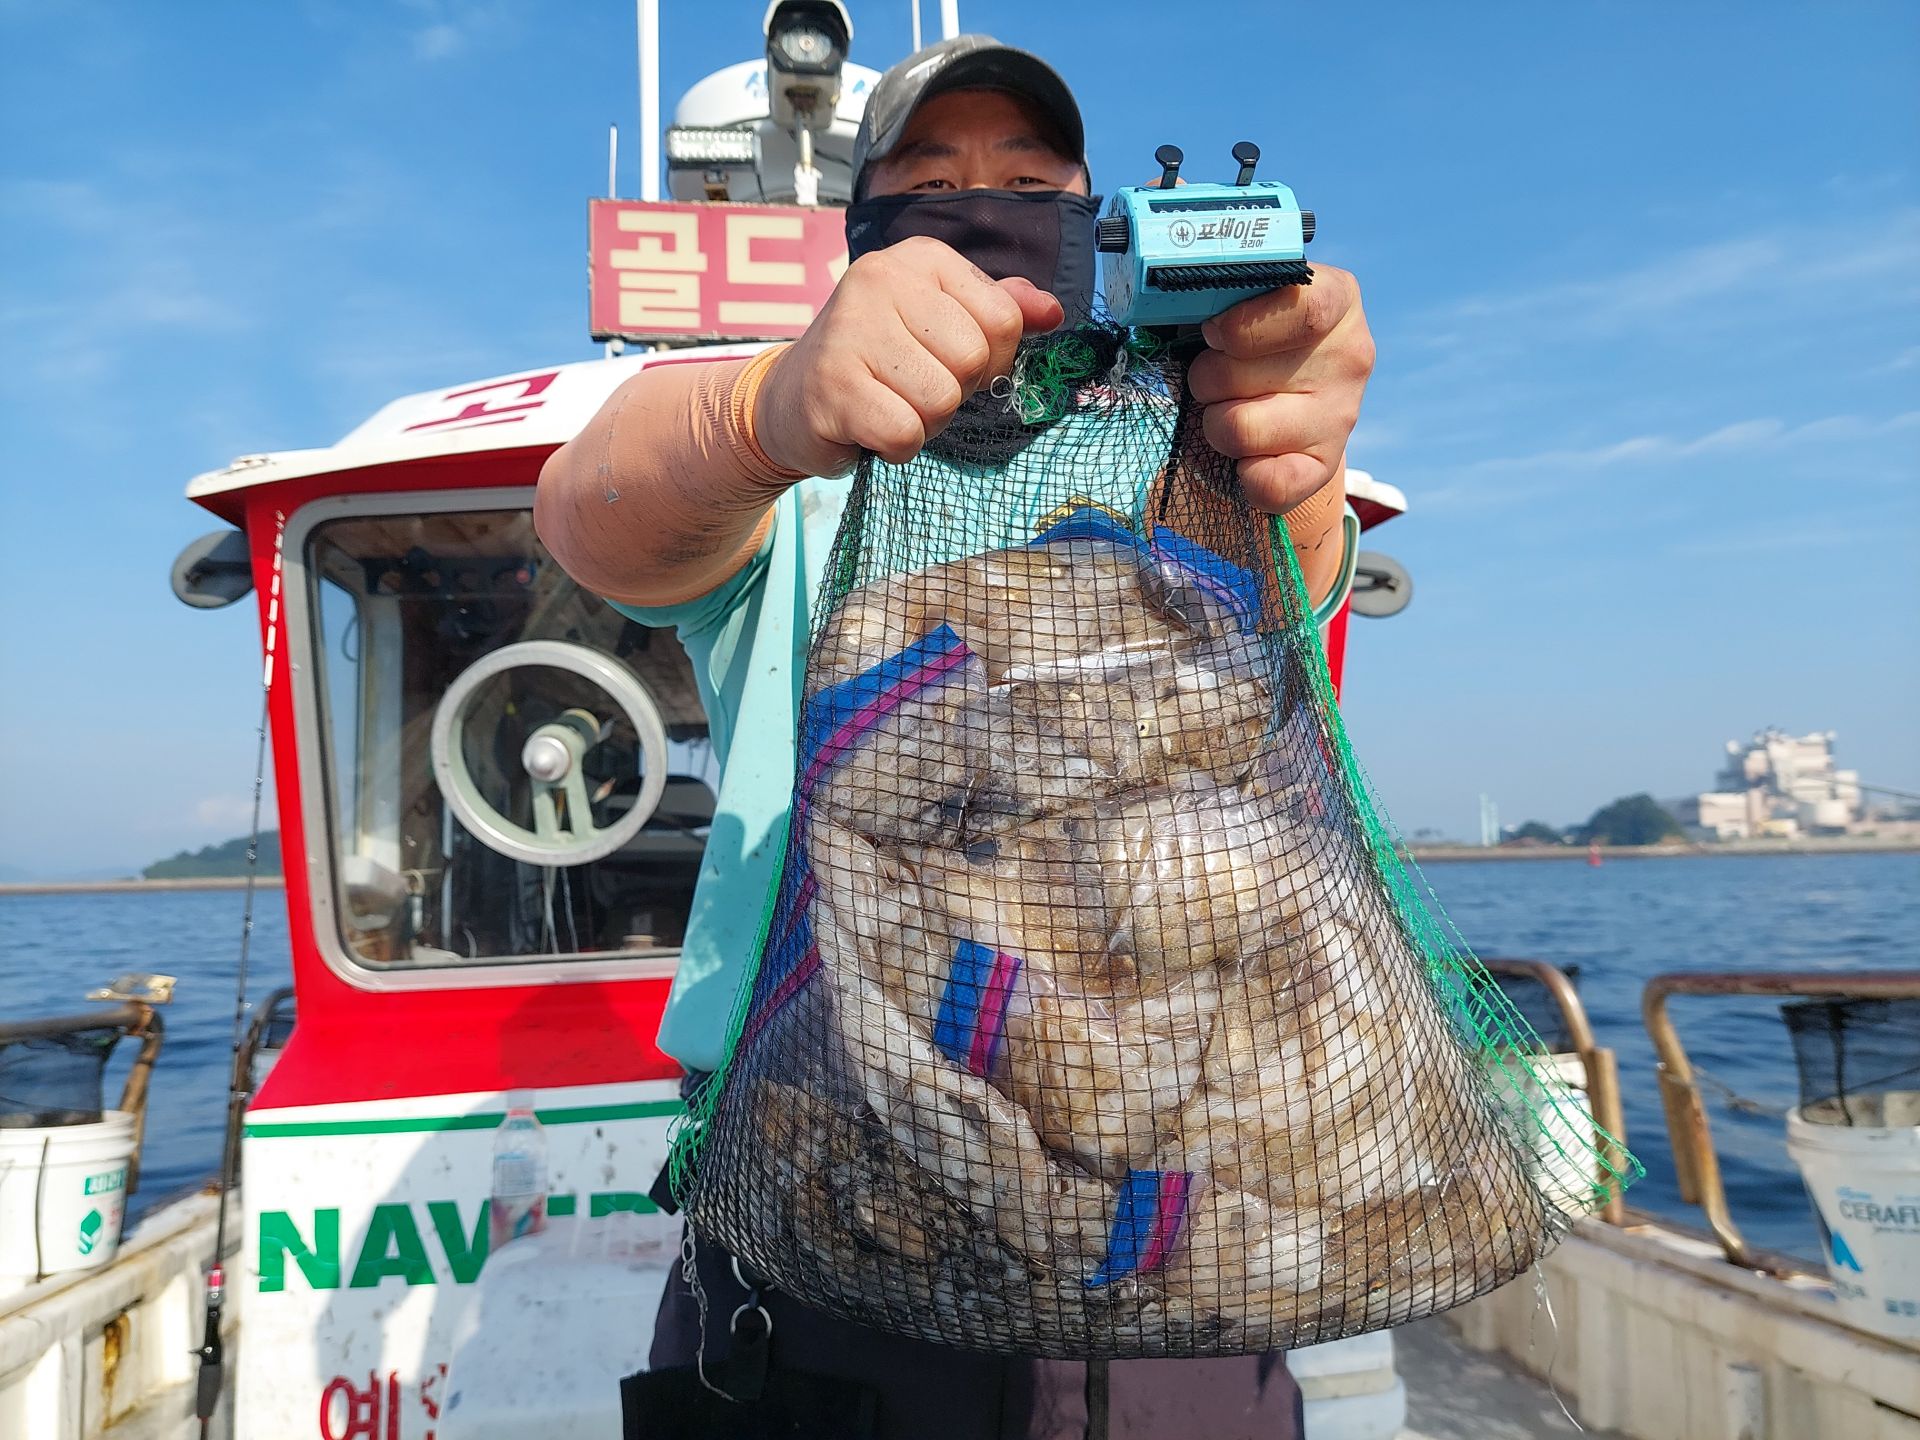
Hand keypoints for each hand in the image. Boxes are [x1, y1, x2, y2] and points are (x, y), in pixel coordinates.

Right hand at [753, 235, 1064, 476]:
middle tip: (911, 386)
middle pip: (974, 359)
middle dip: (955, 391)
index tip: (948, 360)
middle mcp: (882, 280)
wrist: (790, 399)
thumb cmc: (879, 361)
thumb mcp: (941, 323)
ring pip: (942, 401)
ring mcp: (851, 330)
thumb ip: (998, 313)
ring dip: (925, 421)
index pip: (1004, 318)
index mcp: (920, 259)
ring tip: (889, 403)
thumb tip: (1052, 313)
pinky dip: (897, 446)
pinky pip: (905, 434)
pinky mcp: (832, 386)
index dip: (992, 358)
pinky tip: (870, 425)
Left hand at [1186, 265, 1374, 514]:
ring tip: (1228, 411)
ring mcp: (1341, 415)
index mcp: (1336, 298)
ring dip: (1213, 423)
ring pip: (1240, 428)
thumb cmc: (1244, 342)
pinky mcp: (1325, 465)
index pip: (1304, 309)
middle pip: (1241, 372)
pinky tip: (1245, 455)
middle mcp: (1349, 356)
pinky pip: (1268, 485)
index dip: (1240, 326)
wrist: (1271, 402)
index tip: (1210, 333)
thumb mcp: (1235, 303)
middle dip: (1205, 378)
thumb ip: (1217, 295)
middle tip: (1214, 377)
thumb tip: (1174, 306)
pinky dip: (1241, 475)